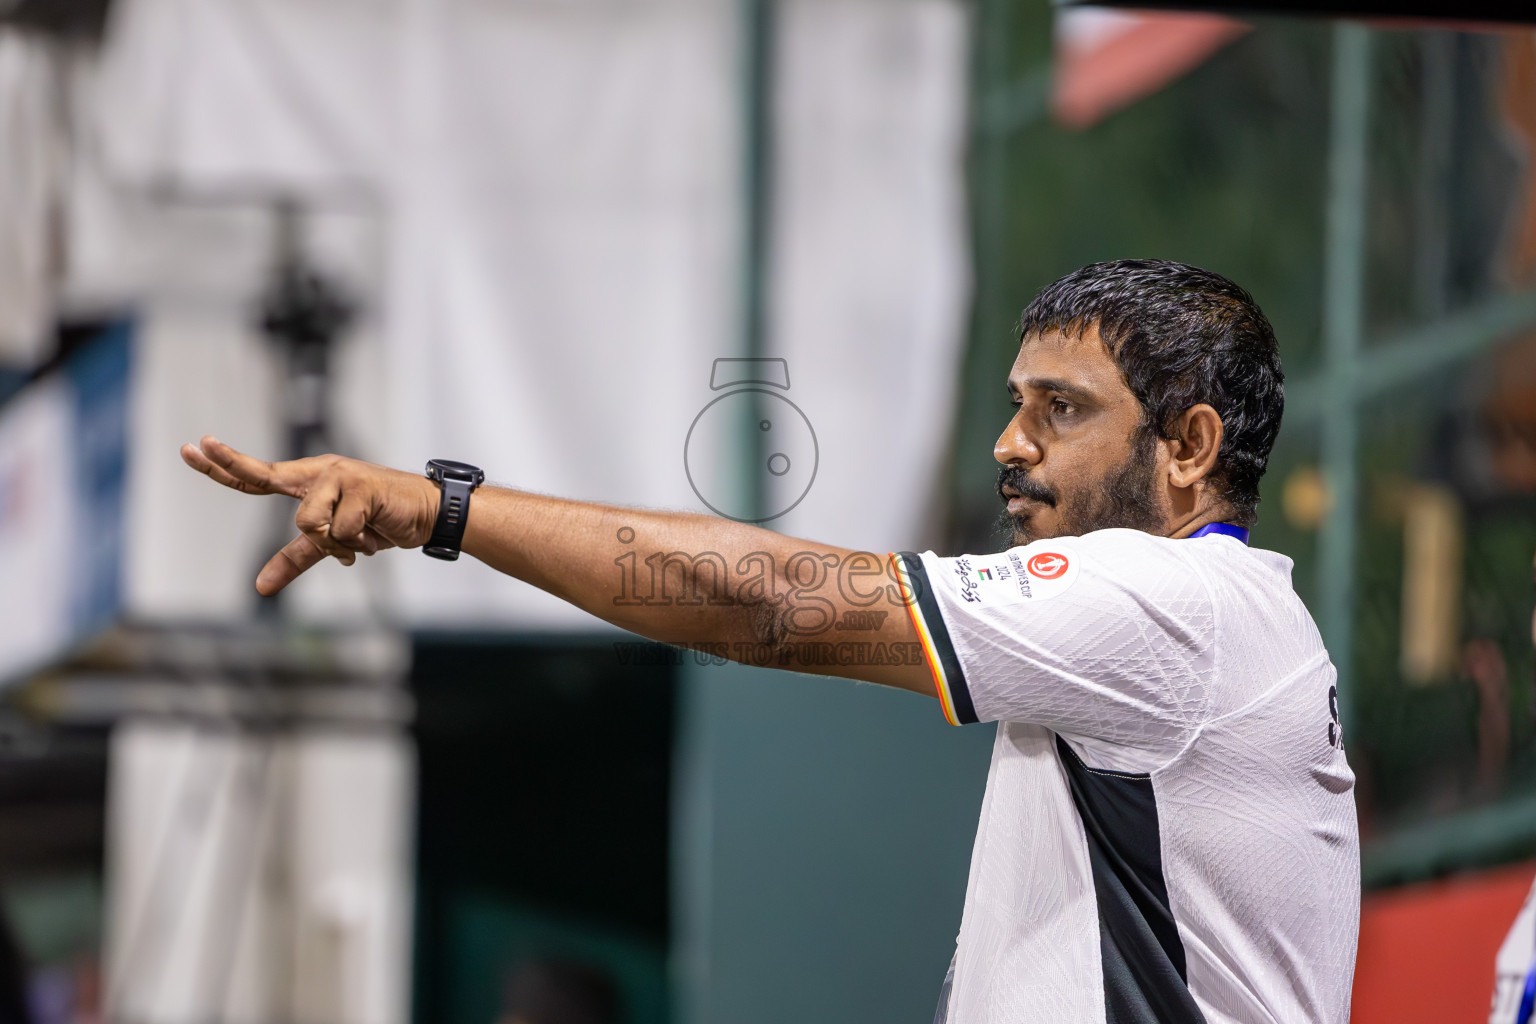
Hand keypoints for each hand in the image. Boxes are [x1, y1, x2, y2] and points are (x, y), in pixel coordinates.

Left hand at [180, 436, 439, 594]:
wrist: (428, 515)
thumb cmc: (381, 521)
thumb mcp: (333, 543)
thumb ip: (296, 558)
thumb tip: (260, 587)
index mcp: (311, 481)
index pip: (260, 476)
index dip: (225, 466)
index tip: (192, 448)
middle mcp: (321, 472)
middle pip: (266, 474)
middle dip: (232, 462)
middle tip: (201, 444)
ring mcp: (340, 477)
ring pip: (307, 521)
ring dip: (333, 544)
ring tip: (358, 542)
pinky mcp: (361, 487)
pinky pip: (337, 530)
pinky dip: (354, 545)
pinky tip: (373, 536)